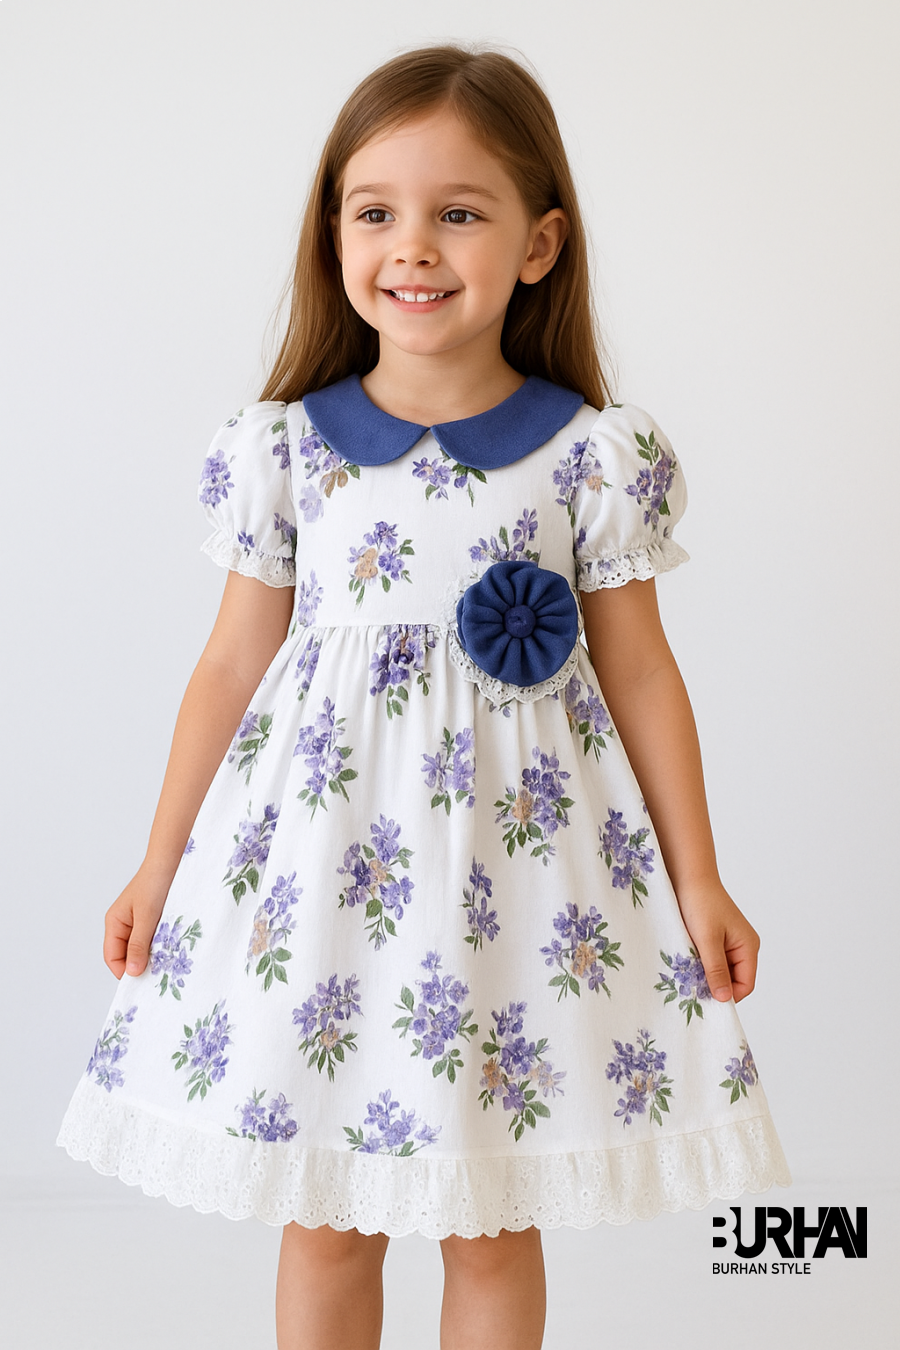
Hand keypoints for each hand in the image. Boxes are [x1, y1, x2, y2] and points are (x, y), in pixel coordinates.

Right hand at [103, 867, 170, 978]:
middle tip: (159, 973)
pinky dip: (162, 945)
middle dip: (141, 964)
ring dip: (154, 955)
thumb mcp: (147, 916)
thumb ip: (138, 944)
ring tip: (168, 960)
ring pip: (143, 948)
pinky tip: (173, 947)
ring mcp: (140, 923)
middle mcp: (125, 925)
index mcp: (115, 923)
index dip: (125, 971)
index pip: (113, 957)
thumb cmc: (155, 882)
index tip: (142, 981)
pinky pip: (155, 939)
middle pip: (127, 955)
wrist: (173, 859)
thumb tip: (131, 972)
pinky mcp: (155, 920)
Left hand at [674, 877, 759, 1002]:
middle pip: (733, 980)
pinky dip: (699, 964)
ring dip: (705, 974)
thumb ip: (716, 969)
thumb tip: (724, 999)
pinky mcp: (714, 939)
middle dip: (715, 985)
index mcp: (748, 946)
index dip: (728, 995)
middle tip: (692, 987)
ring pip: (720, 971)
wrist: (688, 876)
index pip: (745, 985)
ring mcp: (728, 943)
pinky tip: (685, 961)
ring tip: (688, 972)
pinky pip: (711, 960)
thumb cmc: (700, 903)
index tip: (705, 999)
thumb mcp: (707, 940)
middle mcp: (742, 946)